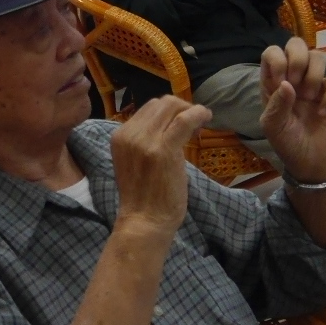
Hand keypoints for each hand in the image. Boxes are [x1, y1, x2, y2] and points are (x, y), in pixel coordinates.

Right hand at [108, 95, 209, 233]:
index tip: (182, 120)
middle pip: (159, 104)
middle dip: (180, 107)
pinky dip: (198, 113)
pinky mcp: (164, 149)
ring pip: (171, 107)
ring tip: (201, 118)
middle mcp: (129, 134)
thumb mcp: (134, 161)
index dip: (168, 111)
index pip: (147, 109)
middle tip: (194, 120)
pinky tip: (206, 116)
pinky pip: (184, 120)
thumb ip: (144, 141)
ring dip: (190, 109)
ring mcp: (145, 141)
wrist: (144, 220)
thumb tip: (168, 124)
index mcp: (119, 136)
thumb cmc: (143, 196)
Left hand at [258, 38, 325, 183]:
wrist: (313, 163)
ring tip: (309, 98)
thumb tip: (286, 84)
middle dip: (297, 59)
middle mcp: (292, 78)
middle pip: (296, 44)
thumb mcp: (274, 128)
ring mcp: (313, 84)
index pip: (271, 53)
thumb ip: (277, 105)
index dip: (277, 60)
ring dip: (313, 75)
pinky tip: (323, 112)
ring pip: (317, 57)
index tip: (281, 82)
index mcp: (272, 83)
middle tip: (296, 82)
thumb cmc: (288, 144)